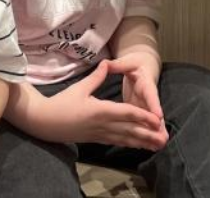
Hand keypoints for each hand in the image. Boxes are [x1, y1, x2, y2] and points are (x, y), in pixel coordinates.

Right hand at [32, 60, 165, 150]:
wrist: (45, 122)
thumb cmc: (61, 103)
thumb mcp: (80, 88)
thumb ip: (96, 77)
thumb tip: (106, 63)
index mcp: (100, 111)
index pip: (127, 114)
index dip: (144, 117)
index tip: (157, 120)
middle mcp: (103, 125)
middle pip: (130, 130)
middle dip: (148, 134)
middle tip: (164, 139)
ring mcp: (99, 134)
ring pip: (125, 139)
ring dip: (142, 143)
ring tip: (156, 146)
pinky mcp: (96, 140)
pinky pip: (116, 142)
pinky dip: (129, 144)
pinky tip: (138, 147)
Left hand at [107, 53, 167, 149]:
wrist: (142, 65)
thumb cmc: (134, 64)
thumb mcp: (127, 62)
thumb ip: (118, 65)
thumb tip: (106, 63)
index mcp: (145, 83)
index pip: (150, 94)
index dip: (154, 105)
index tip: (158, 116)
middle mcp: (148, 97)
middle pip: (154, 112)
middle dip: (158, 126)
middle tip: (163, 138)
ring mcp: (145, 105)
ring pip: (151, 121)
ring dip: (155, 133)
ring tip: (159, 146)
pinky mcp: (141, 111)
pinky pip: (144, 123)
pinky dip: (146, 134)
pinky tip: (148, 146)